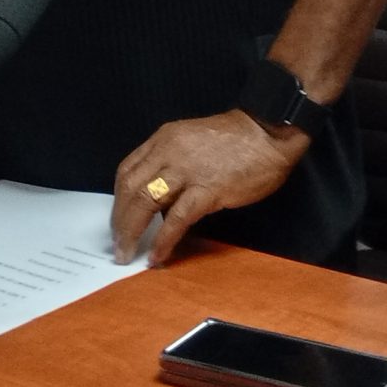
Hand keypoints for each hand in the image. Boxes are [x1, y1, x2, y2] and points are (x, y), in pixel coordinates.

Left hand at [111, 110, 308, 265]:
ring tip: (128, 254)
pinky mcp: (208, 189)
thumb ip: (172, 164)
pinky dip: (163, 240)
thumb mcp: (192, 141)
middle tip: (118, 245)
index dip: (118, 200)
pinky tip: (158, 255)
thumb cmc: (236, 139)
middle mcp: (169, 152)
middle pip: (130, 188)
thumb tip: (160, 200)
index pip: (127, 170)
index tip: (117, 221)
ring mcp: (187, 170)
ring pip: (146, 201)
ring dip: (132, 232)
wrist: (268, 131)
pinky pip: (177, 219)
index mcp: (164, 139)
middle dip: (119, 221)